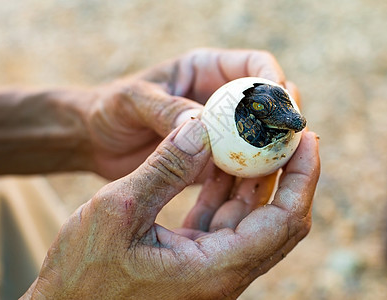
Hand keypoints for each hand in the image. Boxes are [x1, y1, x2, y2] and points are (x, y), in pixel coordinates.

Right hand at [22, 119, 319, 298]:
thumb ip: (164, 168)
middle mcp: (221, 274)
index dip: (302, 177)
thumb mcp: (119, 211)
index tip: (308, 138)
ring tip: (257, 139)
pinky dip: (226, 190)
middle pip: (276, 220)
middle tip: (289, 132)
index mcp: (214, 269)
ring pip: (249, 218)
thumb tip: (203, 126)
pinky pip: (222, 221)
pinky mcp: (192, 261)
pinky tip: (222, 163)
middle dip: (287, 173)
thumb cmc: (81, 273)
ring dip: (255, 178)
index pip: (283, 221)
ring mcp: (209, 269)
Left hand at [85, 48, 286, 178]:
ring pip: (259, 138)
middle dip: (282, 119)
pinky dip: (250, 175)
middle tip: (290, 140)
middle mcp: (218, 100)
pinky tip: (253, 189)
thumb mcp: (132, 101)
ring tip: (280, 167)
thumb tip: (201, 124)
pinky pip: (240, 166)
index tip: (282, 103)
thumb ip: (165, 109)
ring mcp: (218, 132)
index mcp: (204, 71)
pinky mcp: (211, 160)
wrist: (96, 141)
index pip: (255, 67)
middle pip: (267, 104)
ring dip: (272, 151)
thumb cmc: (110, 109)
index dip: (274, 82)